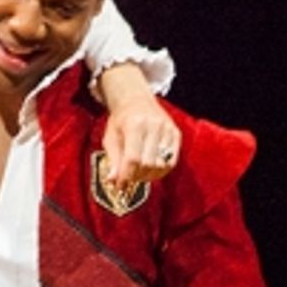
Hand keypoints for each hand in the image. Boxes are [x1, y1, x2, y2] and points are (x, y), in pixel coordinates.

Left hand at [97, 64, 181, 189]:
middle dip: (136, 177)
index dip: (126, 176)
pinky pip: (171, 162)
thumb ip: (113, 160)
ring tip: (138, 173)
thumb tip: (113, 181)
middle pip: (148, 164)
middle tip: (128, 179)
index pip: (133, 158)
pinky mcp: (176, 134)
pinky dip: (160, 171)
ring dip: (148, 176)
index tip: (120, 186)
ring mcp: (167, 129)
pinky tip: (150, 170)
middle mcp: (154, 125)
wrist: (136, 100)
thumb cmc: (121, 121)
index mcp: (135, 124)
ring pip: (161, 165)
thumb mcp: (110, 138)